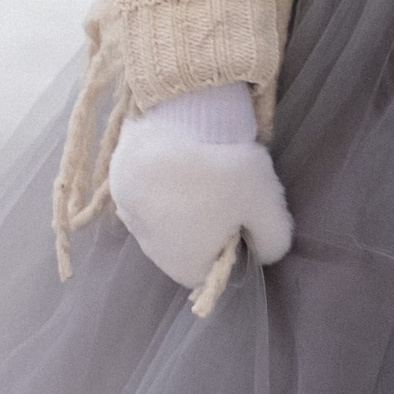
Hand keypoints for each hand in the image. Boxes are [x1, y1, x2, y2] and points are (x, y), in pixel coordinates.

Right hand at [108, 85, 292, 294]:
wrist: (171, 124)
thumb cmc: (222, 175)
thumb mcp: (267, 206)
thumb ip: (274, 239)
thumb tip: (267, 253)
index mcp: (185, 265)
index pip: (214, 268)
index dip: (232, 245)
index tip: (242, 214)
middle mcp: (151, 250)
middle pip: (188, 245)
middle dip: (206, 223)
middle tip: (225, 188)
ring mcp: (130, 218)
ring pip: (165, 219)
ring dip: (182, 202)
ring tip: (201, 169)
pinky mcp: (119, 186)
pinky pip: (147, 194)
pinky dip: (161, 182)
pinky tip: (178, 157)